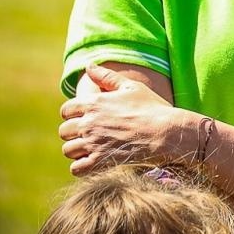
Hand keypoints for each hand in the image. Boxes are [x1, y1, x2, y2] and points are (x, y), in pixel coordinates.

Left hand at [59, 63, 189, 174]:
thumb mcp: (132, 87)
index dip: (73, 115)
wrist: (168, 133)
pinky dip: (81, 167)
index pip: (66, 110)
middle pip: (64, 131)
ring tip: (93, 150)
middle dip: (74, 133)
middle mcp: (89, 123)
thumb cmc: (153, 108)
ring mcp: (93, 143)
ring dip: (78, 151)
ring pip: (68, 150)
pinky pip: (76, 168)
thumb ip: (107, 76)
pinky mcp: (100, 161)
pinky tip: (94, 163)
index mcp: (94, 103)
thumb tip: (89, 65)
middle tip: (91, 135)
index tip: (85, 119)